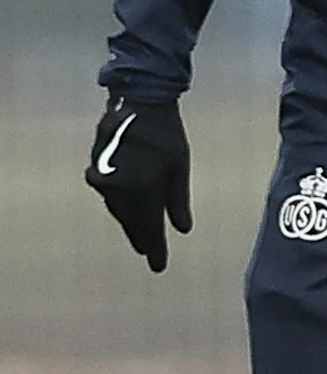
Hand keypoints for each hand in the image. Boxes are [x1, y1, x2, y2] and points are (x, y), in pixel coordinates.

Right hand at [87, 94, 190, 272]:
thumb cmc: (165, 137)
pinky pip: (111, 196)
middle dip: (142, 238)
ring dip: (131, 223)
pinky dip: (123, 205)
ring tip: (142, 238)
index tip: (159, 267)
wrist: (137, 106)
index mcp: (141, 193)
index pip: (148, 230)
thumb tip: (181, 230)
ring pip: (119, 210)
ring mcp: (104, 181)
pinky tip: (129, 210)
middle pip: (131, 222)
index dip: (154, 249)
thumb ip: (178, 202)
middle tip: (150, 254)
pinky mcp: (97, 170)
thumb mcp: (179, 169)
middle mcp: (118, 192)